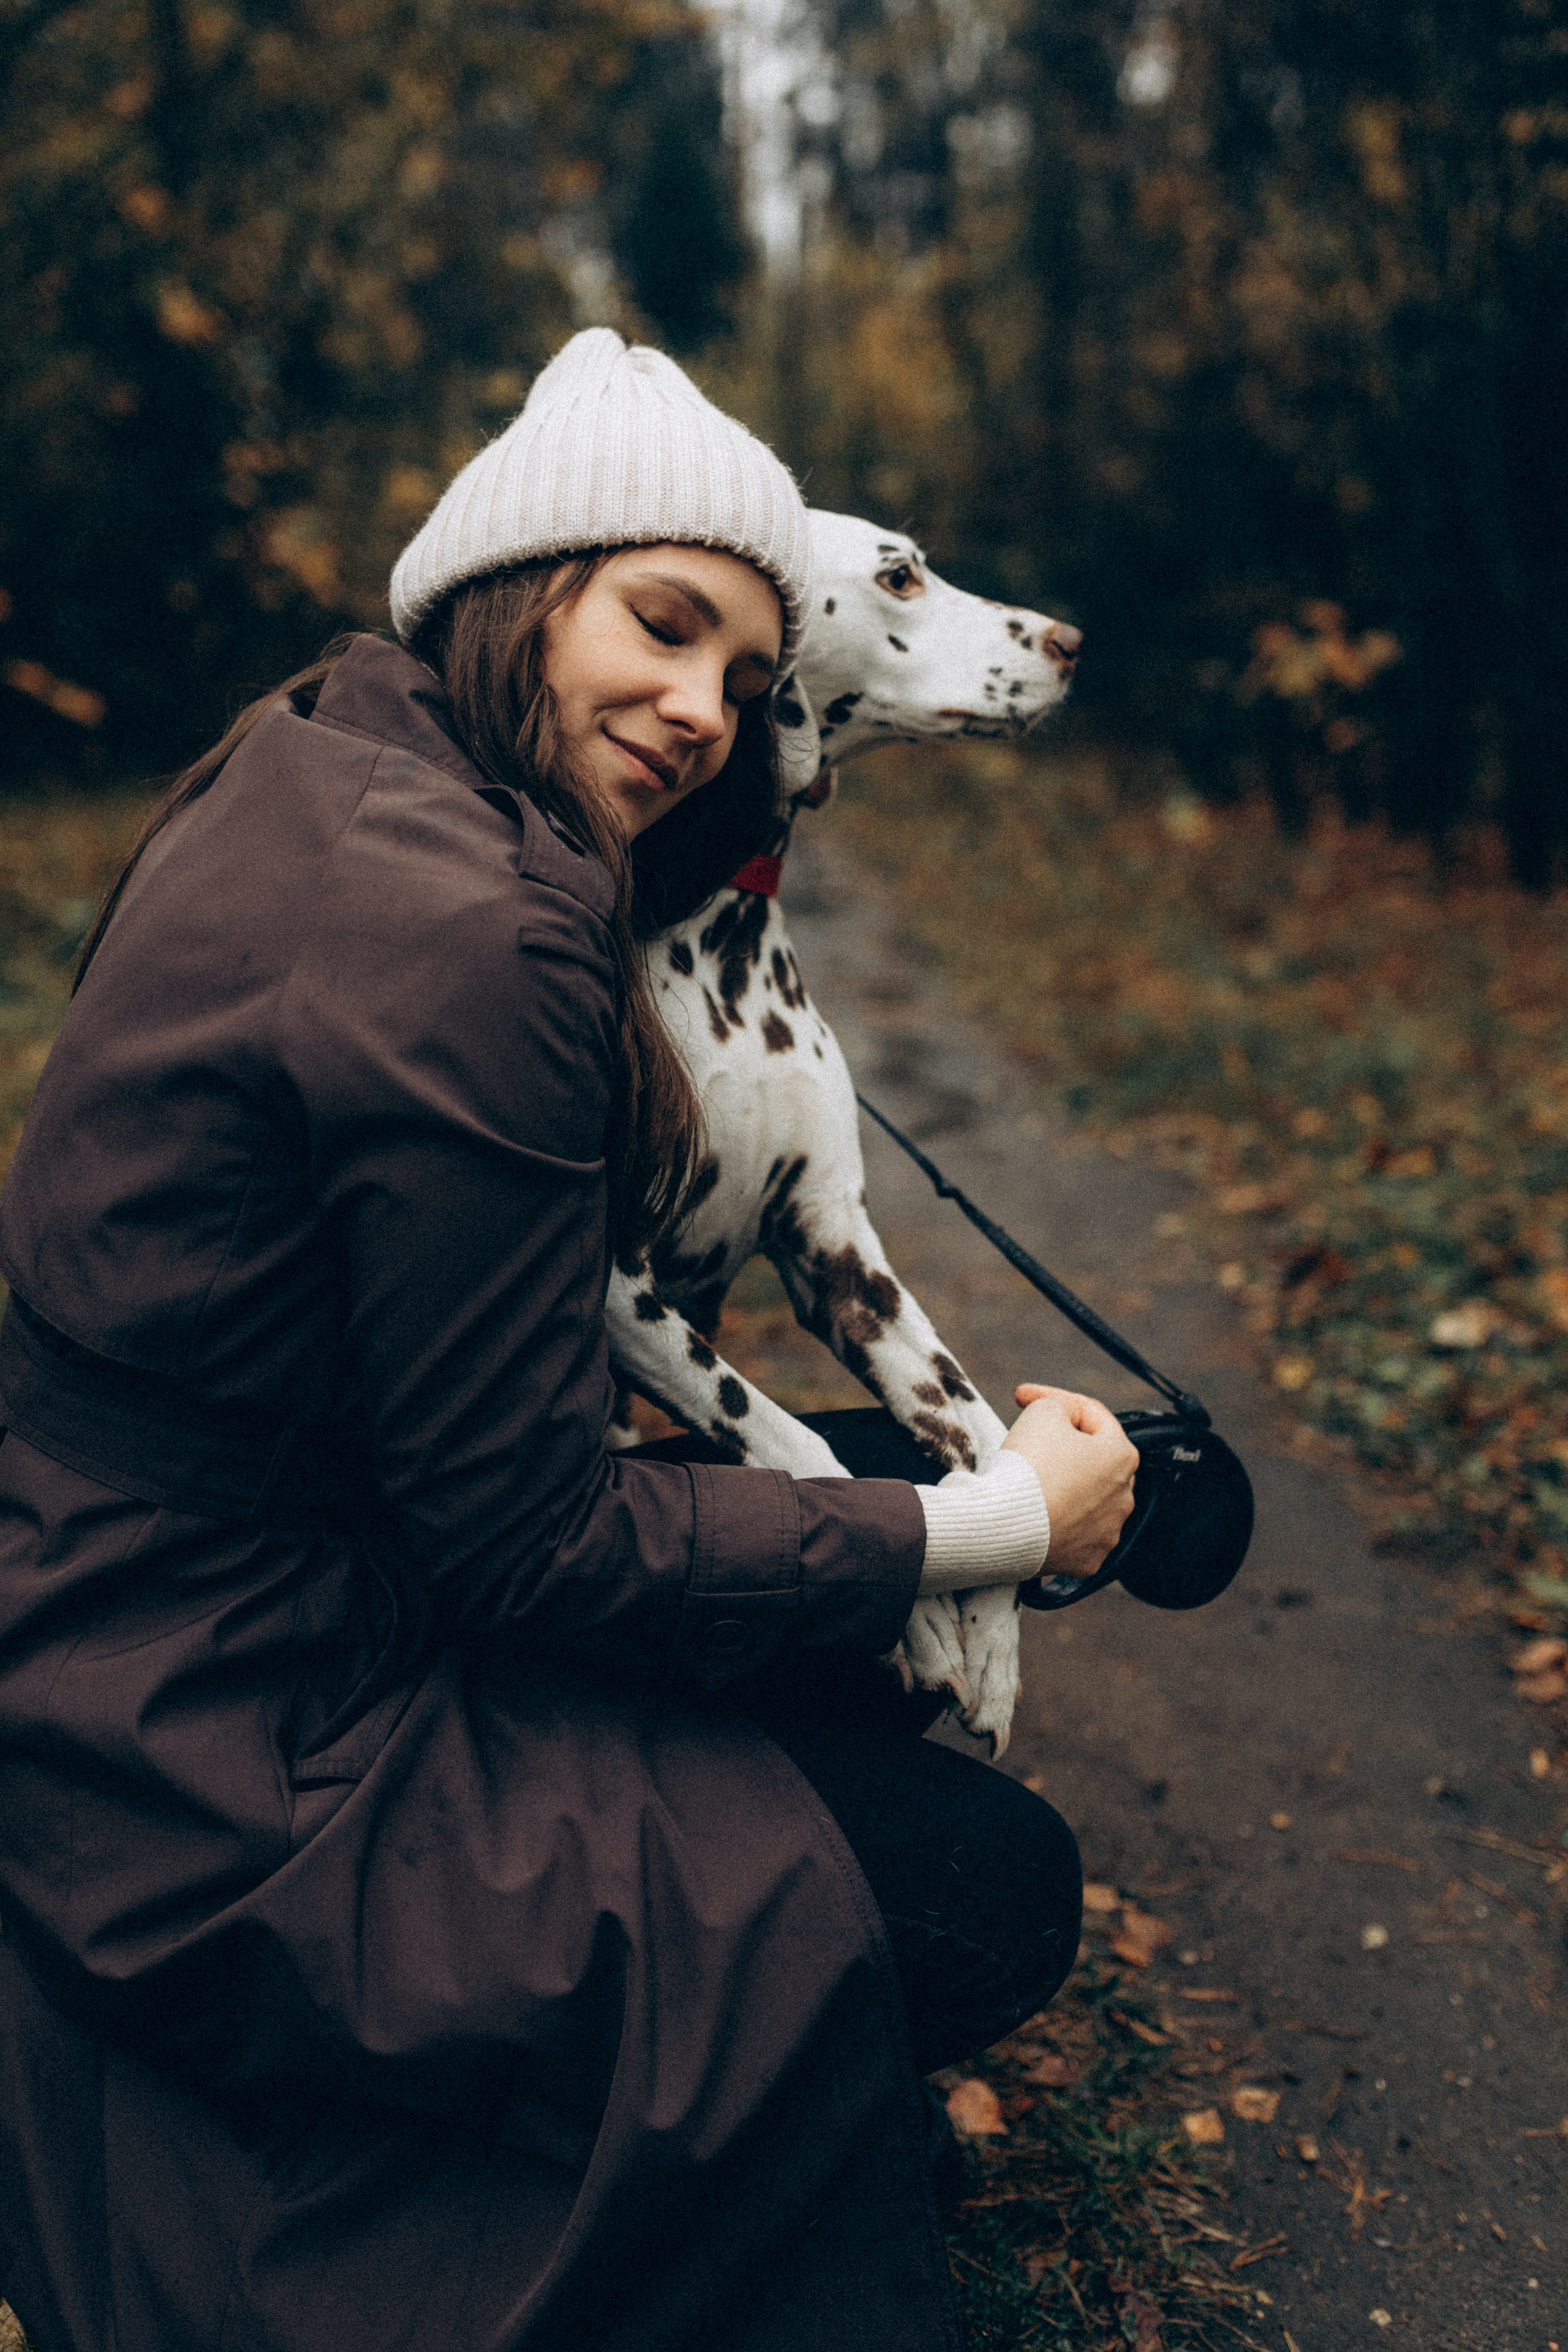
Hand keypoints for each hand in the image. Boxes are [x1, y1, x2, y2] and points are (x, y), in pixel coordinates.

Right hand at [1002, 1385, 1137, 1581]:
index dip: (1054, 1398)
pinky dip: (1058, 1522)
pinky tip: (1035, 1513)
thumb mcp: (1044, 1410)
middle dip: (1064, 1446)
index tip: (1020, 1397)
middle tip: (1029, 1439)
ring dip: (1064, 1486)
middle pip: (1093, 1460)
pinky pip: (1074, 1534)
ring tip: (1029, 1481)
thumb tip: (1066, 1417)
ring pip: (1085, 1499)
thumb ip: (1062, 1404)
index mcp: (1123, 1456)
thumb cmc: (1028, 1465)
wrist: (1005, 1524)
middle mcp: (1125, 1498)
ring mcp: (1108, 1533)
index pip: (1092, 1416)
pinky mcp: (1088, 1561)